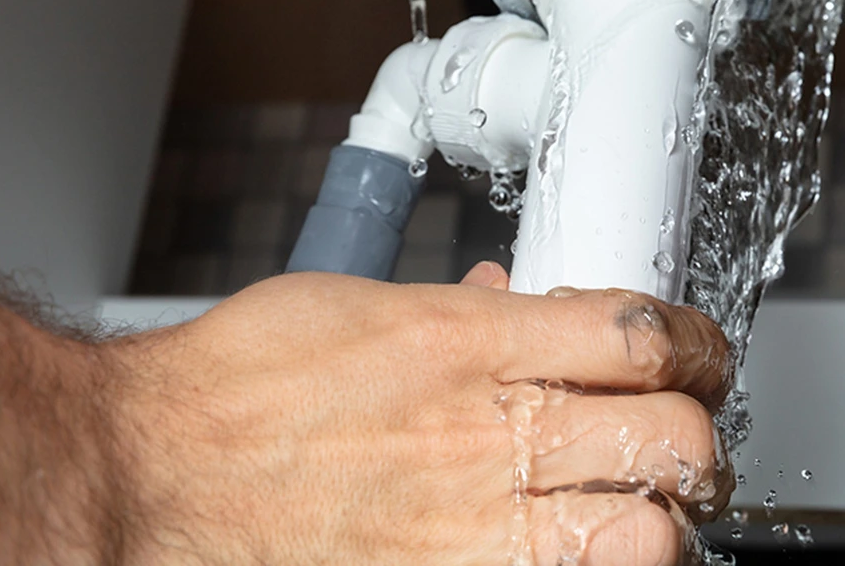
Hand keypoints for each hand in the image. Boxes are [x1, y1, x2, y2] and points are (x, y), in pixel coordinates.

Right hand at [108, 266, 734, 565]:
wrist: (149, 473)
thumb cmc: (238, 386)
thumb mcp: (361, 306)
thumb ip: (463, 312)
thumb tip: (522, 304)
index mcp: (467, 342)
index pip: (642, 332)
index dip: (695, 345)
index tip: (695, 355)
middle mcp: (482, 435)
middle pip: (673, 436)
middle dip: (695, 436)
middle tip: (678, 436)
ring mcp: (473, 530)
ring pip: (649, 535)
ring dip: (662, 518)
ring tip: (644, 507)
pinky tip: (576, 551)